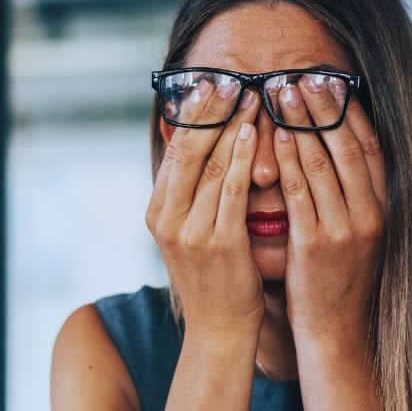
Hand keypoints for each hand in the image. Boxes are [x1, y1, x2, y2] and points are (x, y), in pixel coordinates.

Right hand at [145, 81, 264, 341]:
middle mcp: (167, 220)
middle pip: (188, 152)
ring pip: (212, 165)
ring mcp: (191, 232)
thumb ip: (191, 195)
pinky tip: (255, 134)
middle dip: (211, 112)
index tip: (210, 86)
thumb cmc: (213, 279)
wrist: (219, 329)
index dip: (193, 115)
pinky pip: (232, 190)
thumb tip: (199, 149)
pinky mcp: (219, 242)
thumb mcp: (190, 233)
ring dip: (233, 126)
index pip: (173, 152)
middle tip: (230, 80)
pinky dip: (243, 158)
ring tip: (251, 97)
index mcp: (156, 213)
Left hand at [272, 78, 387, 351]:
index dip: (351, 113)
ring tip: (283, 95)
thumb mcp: (354, 238)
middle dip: (324, 109)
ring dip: (302, 124)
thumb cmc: (335, 285)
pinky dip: (291, 162)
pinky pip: (301, 193)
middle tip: (302, 78)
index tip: (333, 84)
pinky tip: (277, 137)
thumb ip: (349, 201)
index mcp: (383, 210)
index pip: (371, 148)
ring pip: (324, 164)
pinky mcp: (317, 245)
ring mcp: (346, 229)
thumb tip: (334, 160)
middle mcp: (371, 214)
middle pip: (348, 147)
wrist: (336, 335)